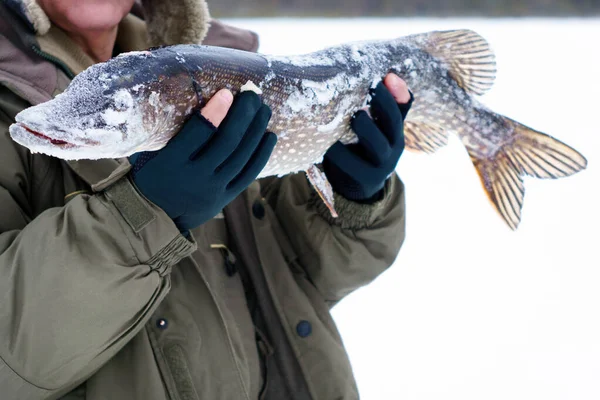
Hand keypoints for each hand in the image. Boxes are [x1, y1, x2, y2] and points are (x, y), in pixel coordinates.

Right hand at [129, 89, 276, 231]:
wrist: (155, 216)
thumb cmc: (152, 174)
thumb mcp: (151, 152)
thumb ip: (172, 132)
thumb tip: (198, 97)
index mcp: (170, 162)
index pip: (197, 133)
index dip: (215, 111)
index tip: (227, 92)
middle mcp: (194, 177)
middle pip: (227, 143)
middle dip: (243, 115)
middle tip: (253, 94)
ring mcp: (212, 190)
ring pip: (241, 157)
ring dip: (256, 130)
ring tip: (264, 109)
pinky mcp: (225, 198)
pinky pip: (248, 174)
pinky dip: (261, 154)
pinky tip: (269, 136)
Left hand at [323, 73, 412, 202]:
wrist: (358, 186)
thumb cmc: (363, 148)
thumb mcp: (375, 129)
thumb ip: (380, 107)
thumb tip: (387, 75)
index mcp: (395, 131)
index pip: (401, 109)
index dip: (396, 93)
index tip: (385, 77)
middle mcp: (393, 148)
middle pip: (393, 124)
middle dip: (381, 105)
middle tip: (369, 86)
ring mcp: (380, 165)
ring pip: (377, 145)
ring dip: (366, 129)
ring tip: (355, 116)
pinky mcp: (363, 179)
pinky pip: (351, 164)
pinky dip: (339, 152)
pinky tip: (327, 142)